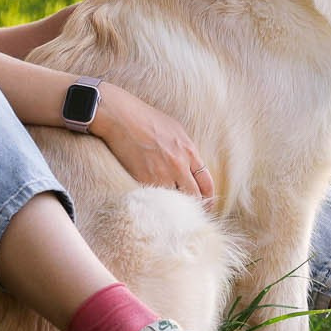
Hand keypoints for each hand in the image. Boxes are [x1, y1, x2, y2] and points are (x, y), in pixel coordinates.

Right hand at [88, 82, 215, 201]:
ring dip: (174, 205)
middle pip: (194, 196)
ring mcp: (160, 174)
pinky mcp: (142, 180)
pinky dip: (156, 201)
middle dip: (195, 205)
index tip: (206, 203)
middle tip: (192, 212)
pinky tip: (155, 203)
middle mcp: (178, 166)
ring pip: (174, 200)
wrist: (122, 118)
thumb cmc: (148, 120)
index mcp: (189, 152)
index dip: (208, 197)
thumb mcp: (176, 130)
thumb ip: (187, 151)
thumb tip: (192, 168)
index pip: (207, 183)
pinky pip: (155, 197)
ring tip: (172, 209)